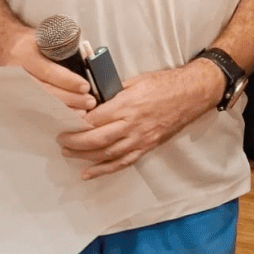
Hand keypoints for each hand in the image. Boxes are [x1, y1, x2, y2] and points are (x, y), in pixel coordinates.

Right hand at [0, 28, 95, 111]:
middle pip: (44, 91)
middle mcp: (16, 72)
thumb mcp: (43, 38)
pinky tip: (65, 116)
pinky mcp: (12, 96)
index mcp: (25, 53)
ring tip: (82, 112)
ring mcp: (11, 87)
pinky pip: (33, 108)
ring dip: (62, 109)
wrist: (0, 45)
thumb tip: (88, 64)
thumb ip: (62, 49)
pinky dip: (51, 114)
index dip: (68, 81)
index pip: (48, 71)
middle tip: (89, 102)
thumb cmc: (27, 42)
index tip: (85, 87)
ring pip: (39, 103)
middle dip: (69, 99)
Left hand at [57, 62, 218, 178]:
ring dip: (85, 157)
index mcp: (127, 105)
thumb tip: (94, 99)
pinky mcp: (147, 146)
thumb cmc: (165, 83)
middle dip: (75, 142)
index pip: (94, 119)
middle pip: (97, 139)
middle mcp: (132, 125)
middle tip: (61, 140)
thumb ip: (114, 91)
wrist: (192, 94)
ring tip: (69, 153)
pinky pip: (123, 162)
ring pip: (107, 154)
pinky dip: (104, 170)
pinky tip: (89, 173)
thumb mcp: (136, 80)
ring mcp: (141, 138)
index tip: (64, 122)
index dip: (76, 123)